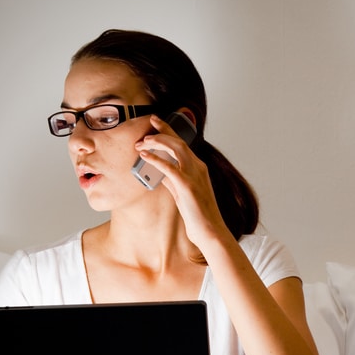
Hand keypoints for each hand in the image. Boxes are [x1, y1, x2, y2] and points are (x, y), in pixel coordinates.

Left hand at [134, 115, 230, 251]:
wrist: (211, 231)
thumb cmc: (199, 216)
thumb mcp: (183, 194)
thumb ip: (173, 181)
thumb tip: (159, 173)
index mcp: (198, 168)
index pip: (182, 144)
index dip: (169, 131)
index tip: (156, 122)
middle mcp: (198, 168)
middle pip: (179, 141)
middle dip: (163, 130)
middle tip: (149, 123)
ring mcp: (194, 176)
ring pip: (176, 148)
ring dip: (158, 142)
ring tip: (143, 142)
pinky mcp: (188, 186)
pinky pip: (170, 167)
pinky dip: (156, 159)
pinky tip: (145, 156)